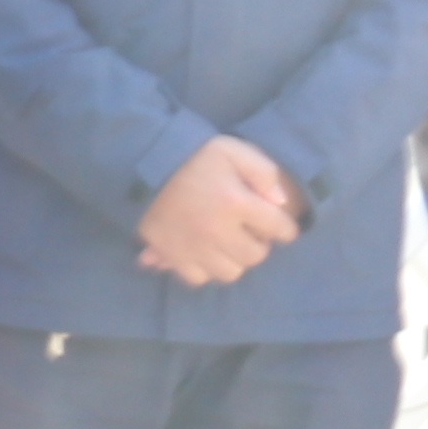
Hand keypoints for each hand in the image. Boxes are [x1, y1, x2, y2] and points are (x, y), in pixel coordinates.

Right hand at [137, 137, 300, 286]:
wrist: (142, 163)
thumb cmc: (193, 156)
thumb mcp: (234, 150)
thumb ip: (264, 172)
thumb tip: (280, 202)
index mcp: (236, 202)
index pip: (279, 228)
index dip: (285, 228)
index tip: (281, 226)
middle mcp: (217, 230)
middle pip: (255, 255)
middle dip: (259, 244)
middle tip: (250, 233)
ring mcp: (192, 246)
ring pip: (229, 272)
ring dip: (233, 260)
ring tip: (227, 245)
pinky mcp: (171, 254)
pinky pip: (198, 277)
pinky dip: (204, 269)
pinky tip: (204, 253)